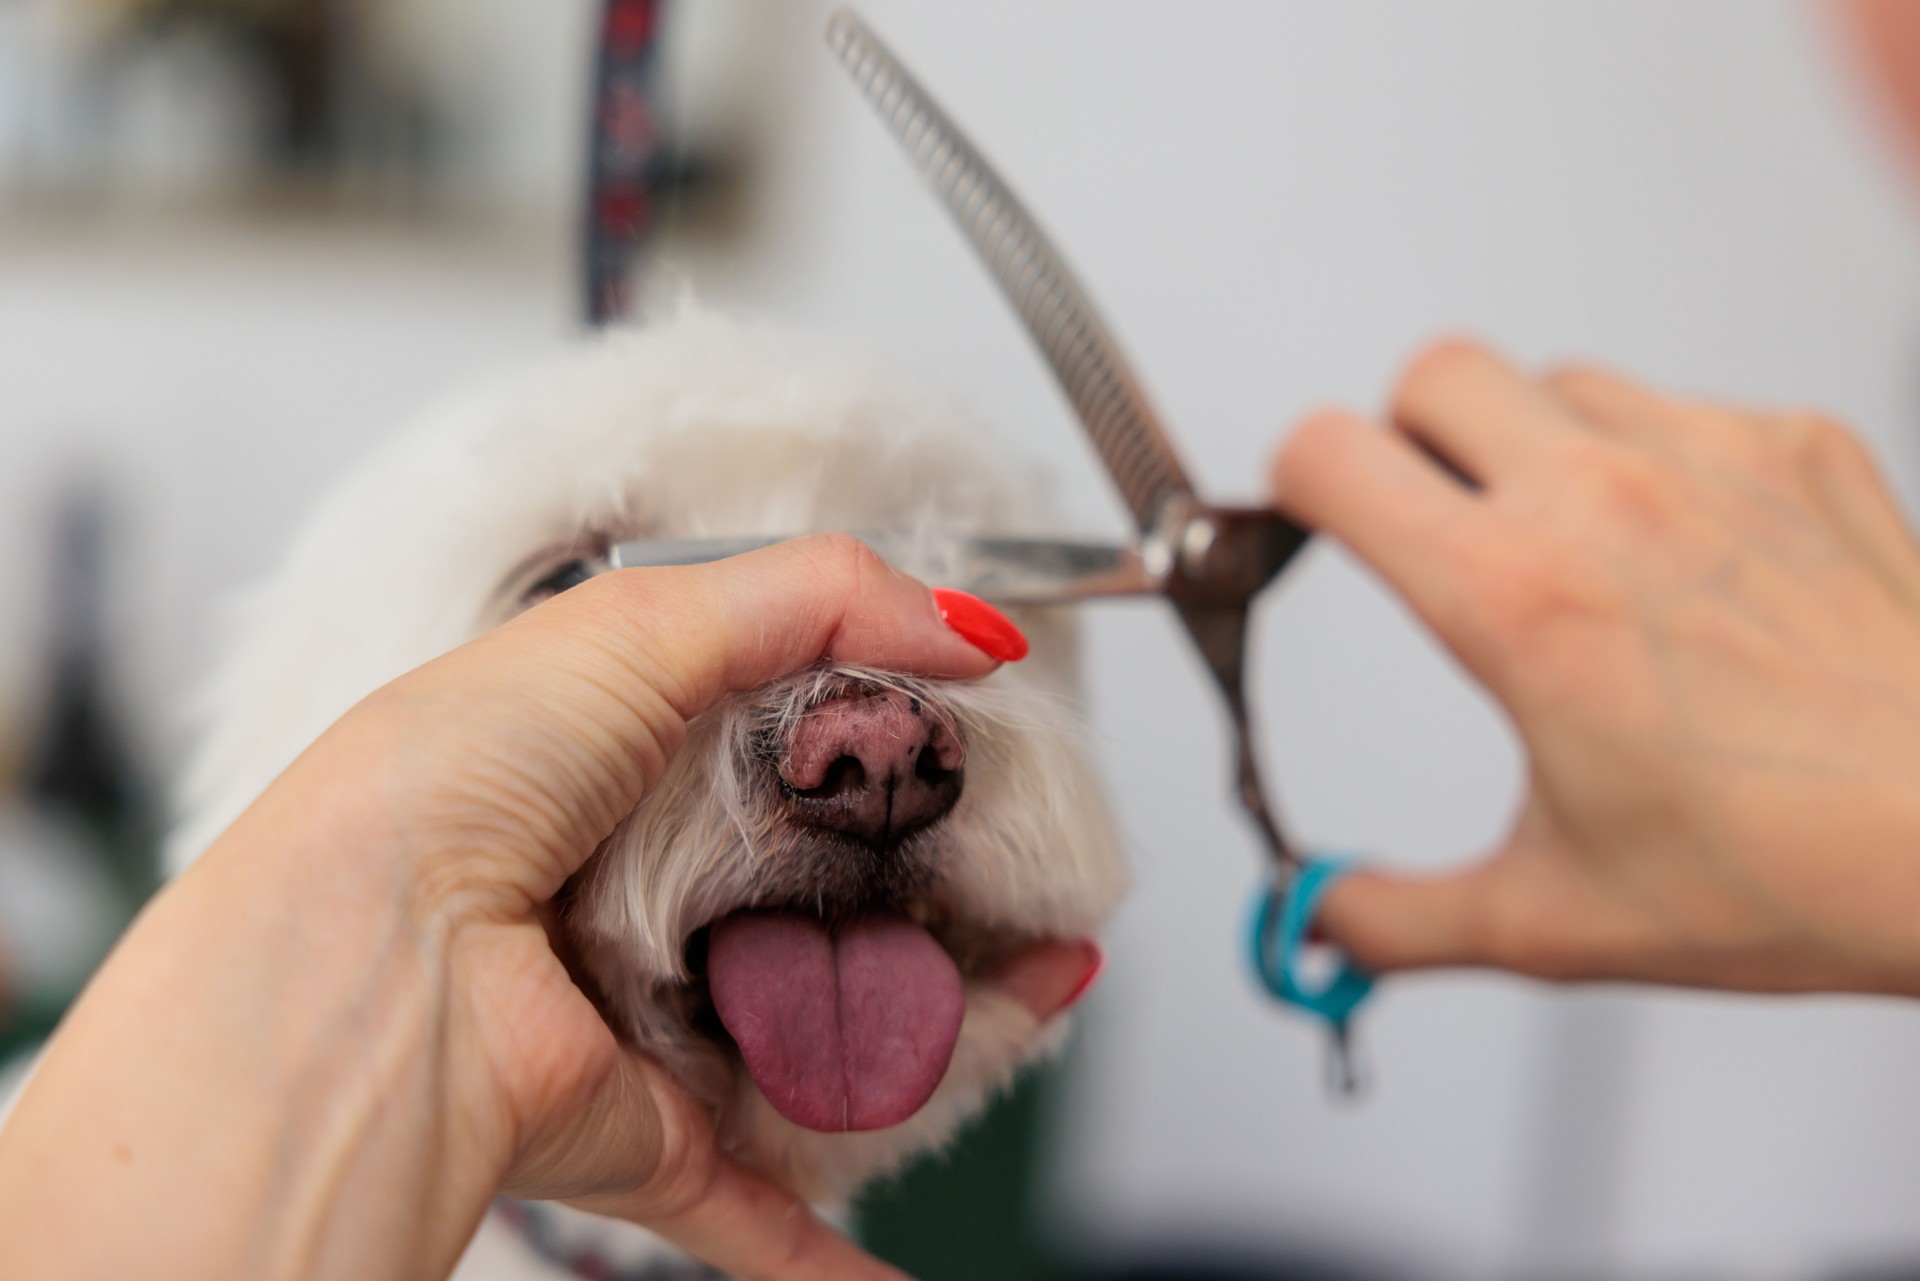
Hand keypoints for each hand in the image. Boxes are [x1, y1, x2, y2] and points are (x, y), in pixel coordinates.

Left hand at [0, 534, 1096, 1280]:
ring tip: (1046, 995)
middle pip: (837, 907)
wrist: (360, 961)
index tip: (996, 756)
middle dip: (955, 907)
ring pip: (826, 1040)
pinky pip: (755, 1202)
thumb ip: (820, 598)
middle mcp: (647, 893)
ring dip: (939, 1035)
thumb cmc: (451, 781)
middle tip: (1051, 899)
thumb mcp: (640, 623)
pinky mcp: (645, 1133)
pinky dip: (823, 1251)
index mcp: (633, 766)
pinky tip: (894, 1272)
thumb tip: (969, 628)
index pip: (804, 763)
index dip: (906, 759)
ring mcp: (653, 1018)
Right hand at [1273, 341, 1919, 994]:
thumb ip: (1394, 917)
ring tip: (1573, 550)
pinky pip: (1680, 405)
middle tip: (1435, 522)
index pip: (1330, 453)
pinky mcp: (1799, 444)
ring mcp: (1710, 456)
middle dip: (1409, 439)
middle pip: (1432, 373)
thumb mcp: (1553, 919)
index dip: (1296, 486)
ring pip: (1558, 379)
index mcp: (1516, 597)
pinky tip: (1691, 562)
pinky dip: (1656, 461)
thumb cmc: (1797, 870)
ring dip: (1534, 444)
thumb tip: (1318, 921)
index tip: (1314, 522)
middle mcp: (1604, 497)